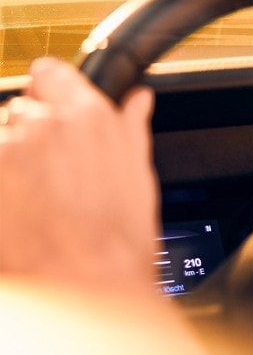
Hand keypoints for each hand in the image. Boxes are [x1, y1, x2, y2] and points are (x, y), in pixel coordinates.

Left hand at [0, 58, 159, 299]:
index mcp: (86, 114)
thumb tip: (137, 100)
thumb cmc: (117, 236)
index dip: (52, 90)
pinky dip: (2, 184)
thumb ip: (130, 126)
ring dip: (11, 160)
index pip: (49, 71)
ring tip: (34, 198)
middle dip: (32, 134)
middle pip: (21, 109)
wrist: (84, 282)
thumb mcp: (137, 172)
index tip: (55, 108)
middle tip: (52, 172)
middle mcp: (40, 123)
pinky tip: (18, 210)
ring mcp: (5, 150)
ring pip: (0, 139)